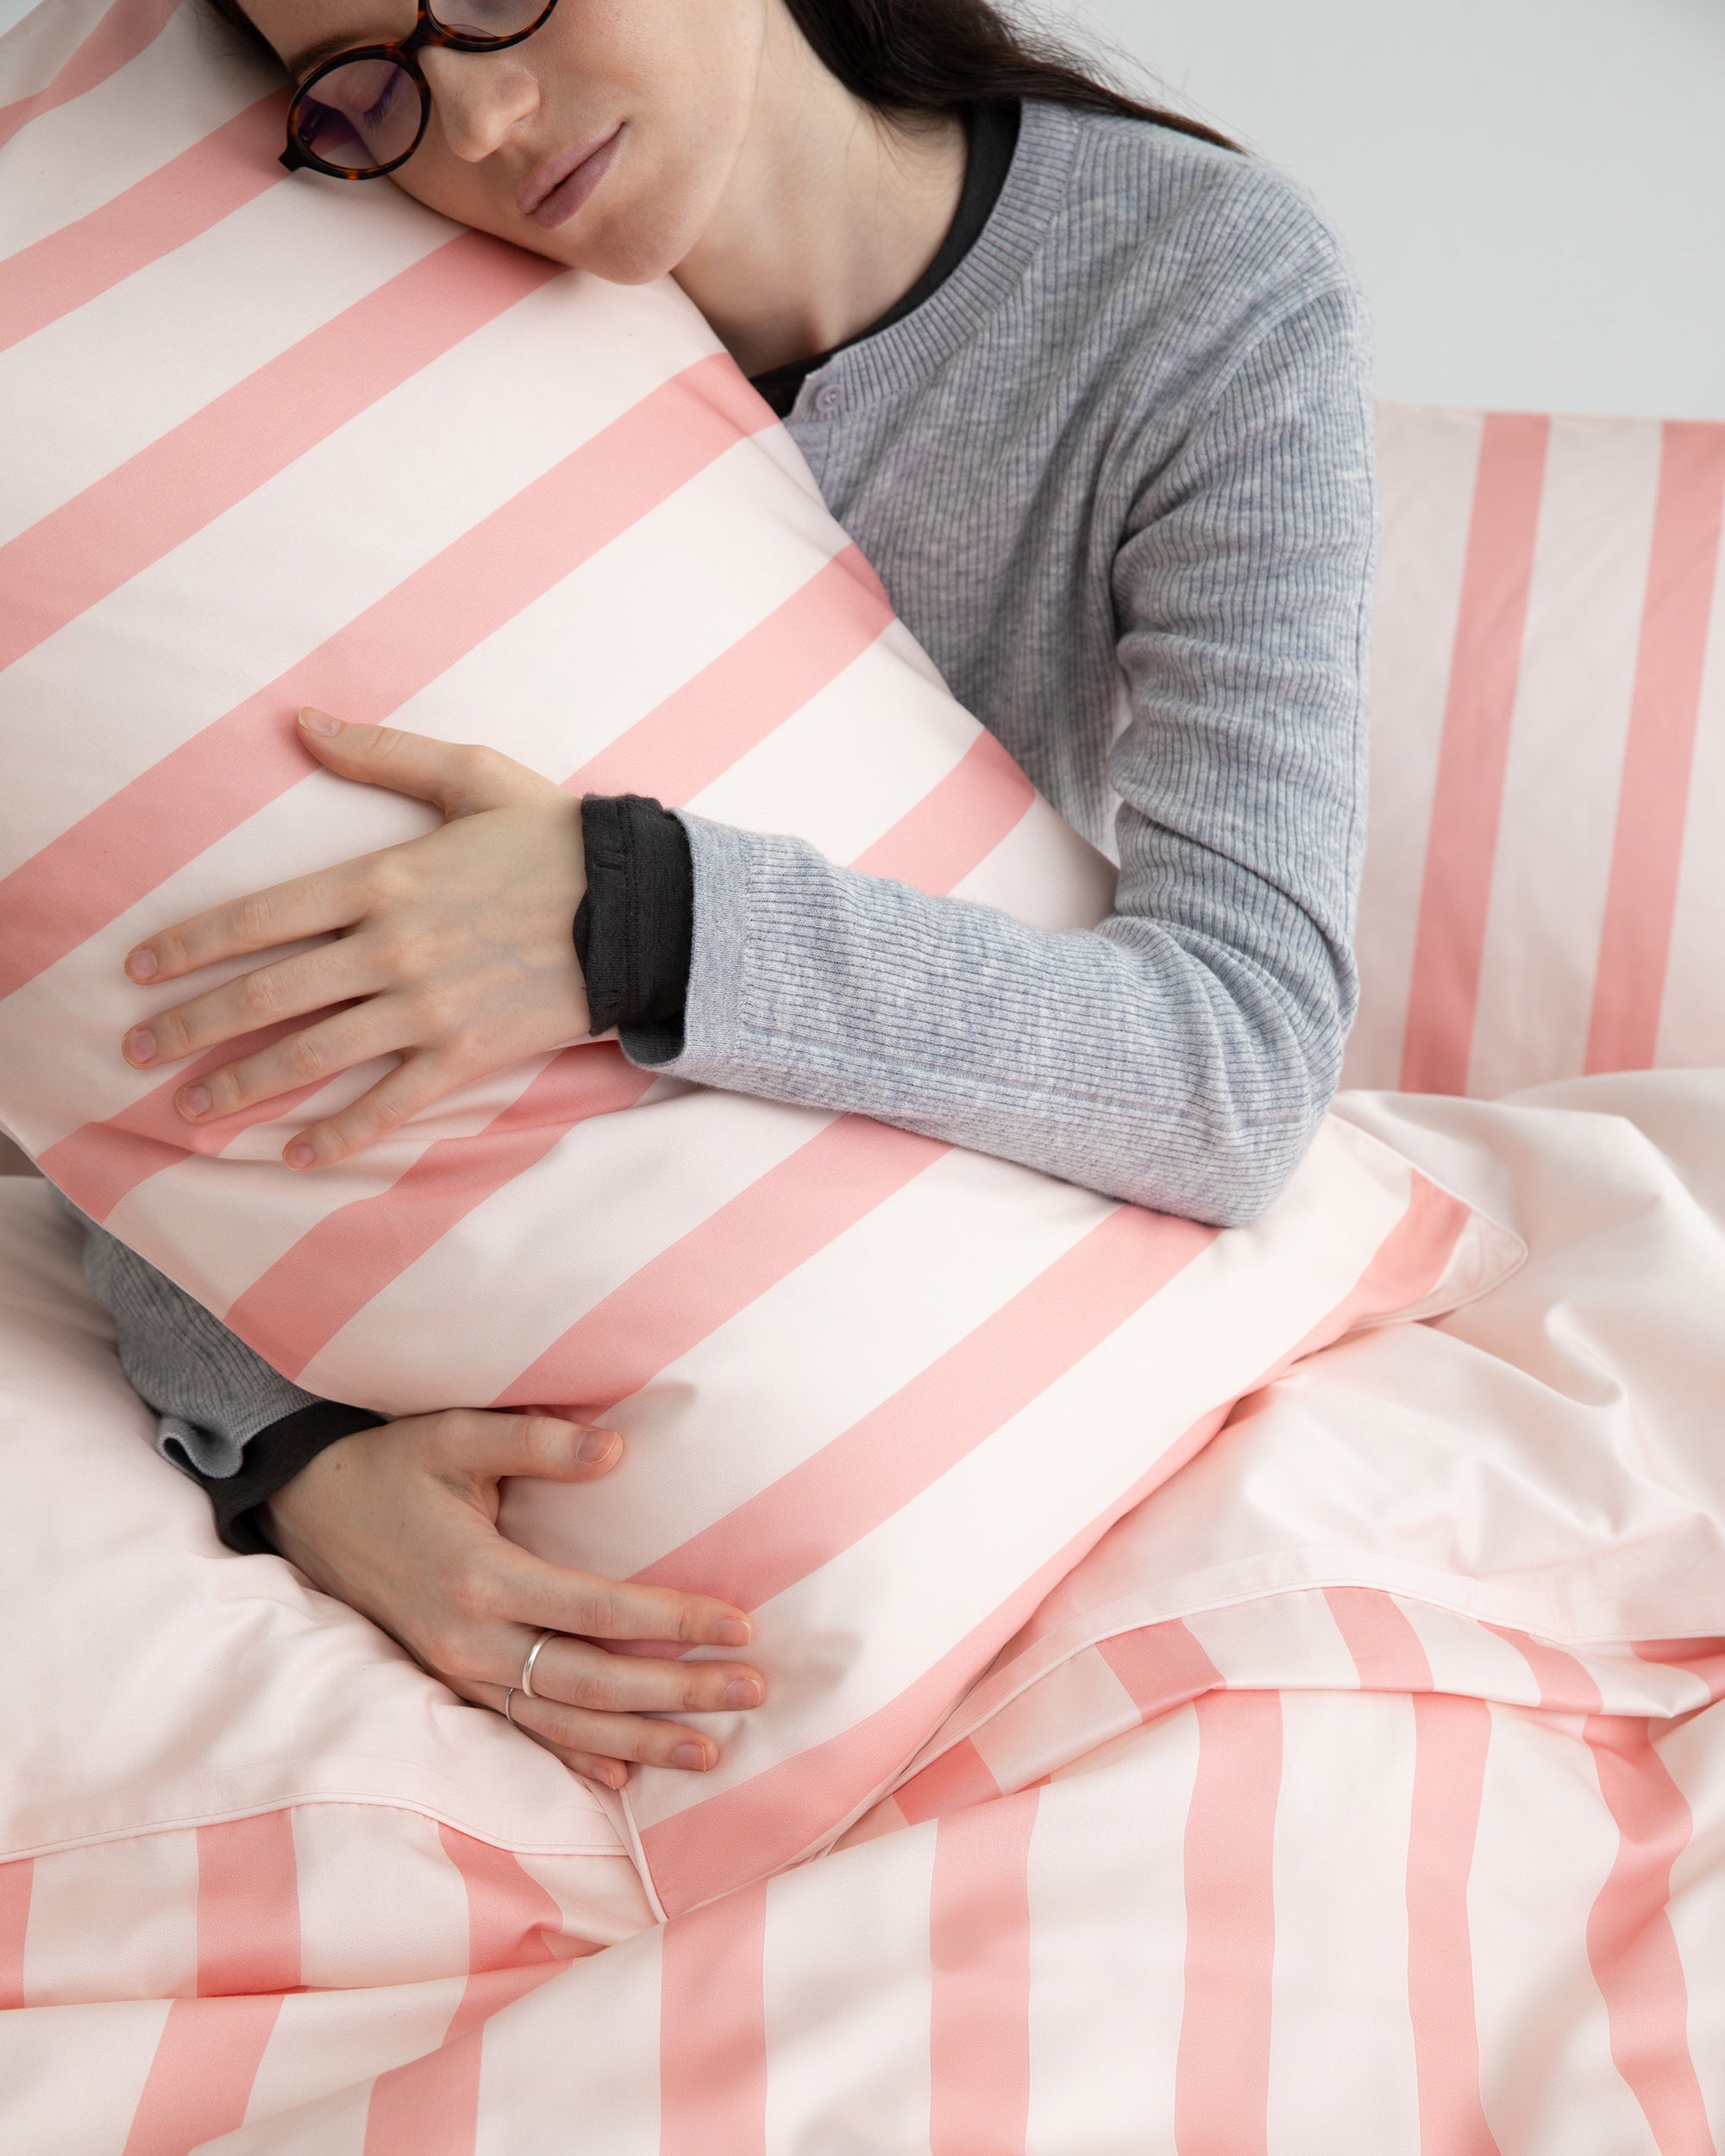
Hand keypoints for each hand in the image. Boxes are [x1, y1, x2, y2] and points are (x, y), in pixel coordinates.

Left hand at [122, 711, 589, 1168]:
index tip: (139, 970)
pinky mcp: (470, 1055)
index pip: (261, 915)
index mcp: (385, 878)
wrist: (646, 909)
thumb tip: (301, 722)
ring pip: (315, 1056)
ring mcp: (430, 1009)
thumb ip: (381, 753)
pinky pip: (394, 1103)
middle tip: (138, 1053)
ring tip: (191, 1112)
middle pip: (268, 994)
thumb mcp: (472, 775)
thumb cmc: (560, 836)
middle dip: (193, 1027)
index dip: (191, 945)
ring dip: (244, 1088)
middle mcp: (393, 948)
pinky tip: (298, 1153)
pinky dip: (343, 1133)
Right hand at [263, 1409, 764, 1789]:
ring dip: (640, 1739)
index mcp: (481, 1577)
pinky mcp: (447, 1682)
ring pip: (562, 1721)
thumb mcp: (454, 1435)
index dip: (673, 1621)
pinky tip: (622, 1778)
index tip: (741, 1626)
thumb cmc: (389, 1464)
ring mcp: (456, 1670)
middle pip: (592, 1680)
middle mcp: (470, 1639)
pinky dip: (573, 1757)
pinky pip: (520, 1732)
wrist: (303, 1507)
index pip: (599, 1610)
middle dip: (677, 1692)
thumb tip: (617, 1447)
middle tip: (753, 1693)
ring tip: (712, 1751)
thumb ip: (536, 1441)